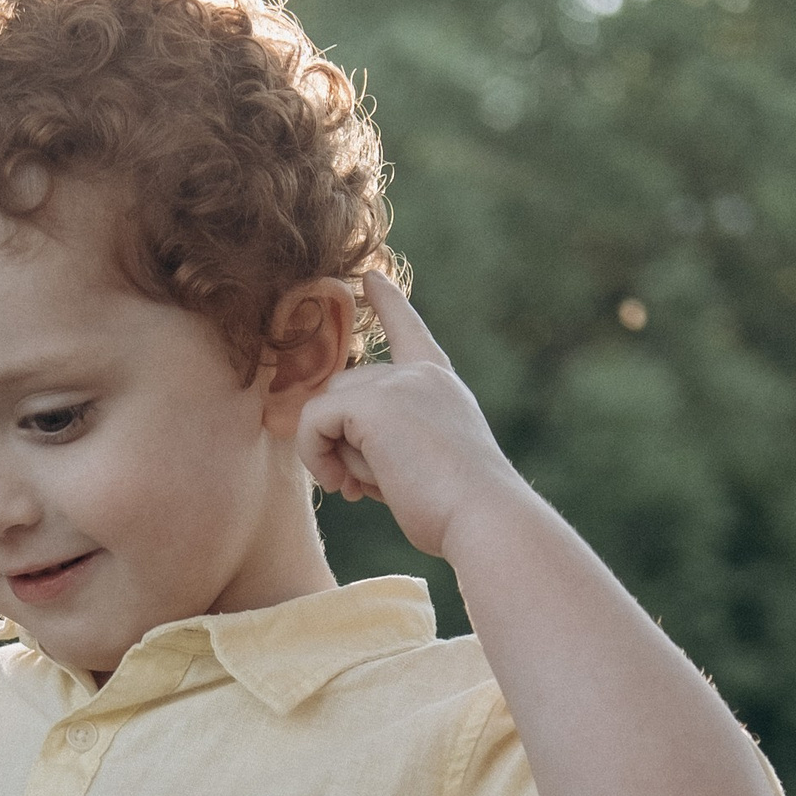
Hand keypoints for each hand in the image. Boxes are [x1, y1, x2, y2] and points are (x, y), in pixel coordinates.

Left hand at [293, 273, 524, 564]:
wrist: (481, 517)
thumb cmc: (454, 511)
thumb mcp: (421, 466)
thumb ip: (384, 444)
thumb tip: (329, 451)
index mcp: (438, 384)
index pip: (409, 332)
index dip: (390, 305)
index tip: (371, 278)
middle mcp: (420, 374)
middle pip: (342, 389)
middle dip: (338, 440)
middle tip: (353, 486)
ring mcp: (398, 383)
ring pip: (325, 407)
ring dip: (330, 453)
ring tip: (357, 489)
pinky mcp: (375, 405)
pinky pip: (313, 420)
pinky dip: (314, 455)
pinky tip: (340, 484)